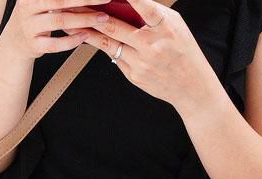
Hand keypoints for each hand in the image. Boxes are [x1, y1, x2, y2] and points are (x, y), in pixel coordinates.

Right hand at [5, 0, 116, 57]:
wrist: (15, 40)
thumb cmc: (34, 16)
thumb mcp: (41, 1)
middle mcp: (28, 7)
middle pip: (60, 1)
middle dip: (86, 0)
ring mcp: (30, 27)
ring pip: (60, 21)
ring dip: (84, 20)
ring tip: (101, 18)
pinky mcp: (34, 45)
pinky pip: (56, 44)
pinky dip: (72, 40)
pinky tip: (85, 36)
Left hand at [75, 0, 218, 109]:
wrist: (191, 87)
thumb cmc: (183, 50)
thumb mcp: (175, 25)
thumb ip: (152, 14)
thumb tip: (126, 2)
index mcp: (165, 28)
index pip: (144, 7)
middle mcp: (151, 45)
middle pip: (115, 27)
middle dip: (91, 15)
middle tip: (73, 7)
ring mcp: (141, 63)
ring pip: (108, 43)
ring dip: (88, 31)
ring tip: (70, 22)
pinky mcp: (134, 75)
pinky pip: (115, 56)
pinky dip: (102, 45)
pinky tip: (88, 37)